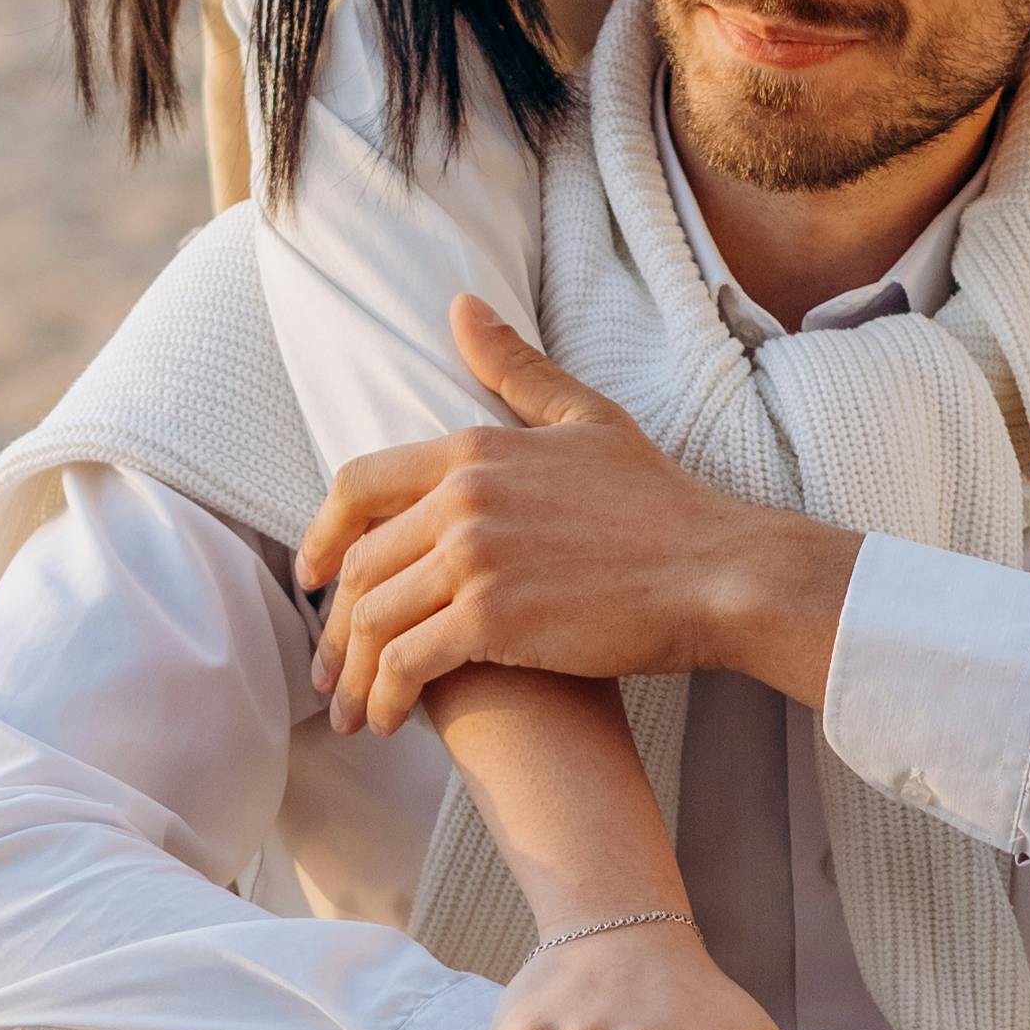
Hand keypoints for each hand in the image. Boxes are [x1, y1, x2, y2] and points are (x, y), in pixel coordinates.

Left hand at [300, 302, 853, 725]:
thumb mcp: (585, 418)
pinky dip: (389, 697)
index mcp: (472, 450)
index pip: (357, 486)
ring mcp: (474, 559)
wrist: (718, 571)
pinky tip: (393, 722)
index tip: (311, 579)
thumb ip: (515, 369)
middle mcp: (461, 500)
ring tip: (355, 713)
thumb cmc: (661, 502)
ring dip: (354, 675)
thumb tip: (460, 307)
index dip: (320, 537)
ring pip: (374, 619)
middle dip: (336, 628)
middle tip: (331, 671)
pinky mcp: (492, 621)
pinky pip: (409, 663)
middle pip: (360, 564)